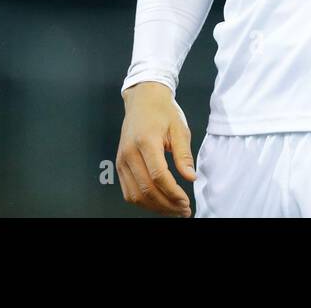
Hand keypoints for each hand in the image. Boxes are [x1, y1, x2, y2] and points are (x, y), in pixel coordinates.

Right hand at [116, 82, 195, 216]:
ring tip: (173, 209)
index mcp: (146, 141)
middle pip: (146, 189)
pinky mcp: (119, 164)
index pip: (158, 176)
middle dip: (166, 204)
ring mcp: (121, 160)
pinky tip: (159, 202)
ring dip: (155, 207)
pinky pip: (128, 191)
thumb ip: (184, 155)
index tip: (186, 201)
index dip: (173, 192)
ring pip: (135, 195)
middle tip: (183, 210)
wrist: (142, 100)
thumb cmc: (162, 112)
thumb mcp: (179, 129)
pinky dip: (143, 201)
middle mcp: (129, 153)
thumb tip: (191, 178)